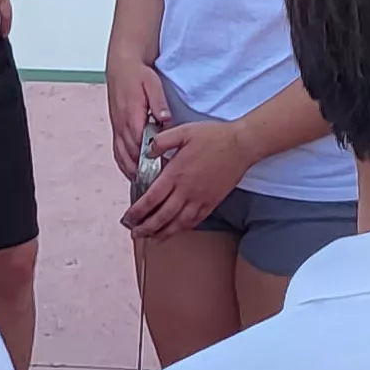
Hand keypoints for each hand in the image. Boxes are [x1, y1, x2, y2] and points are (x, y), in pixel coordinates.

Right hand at [104, 63, 170, 180]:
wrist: (122, 66)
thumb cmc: (138, 74)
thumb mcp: (152, 84)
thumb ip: (158, 103)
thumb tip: (165, 118)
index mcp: (132, 116)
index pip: (141, 145)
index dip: (151, 160)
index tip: (164, 171)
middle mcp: (122, 125)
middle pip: (131, 156)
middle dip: (144, 171)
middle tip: (158, 184)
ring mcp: (117, 128)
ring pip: (122, 157)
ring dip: (133, 172)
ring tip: (146, 185)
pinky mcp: (116, 128)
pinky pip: (117, 152)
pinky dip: (124, 165)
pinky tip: (132, 173)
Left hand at [122, 117, 258, 237]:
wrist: (241, 145)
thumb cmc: (214, 136)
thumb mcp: (183, 131)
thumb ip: (161, 141)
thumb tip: (147, 152)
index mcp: (176, 173)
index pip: (151, 199)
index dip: (137, 212)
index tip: (128, 218)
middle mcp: (186, 190)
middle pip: (162, 217)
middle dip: (145, 228)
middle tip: (134, 233)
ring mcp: (200, 199)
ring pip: (177, 224)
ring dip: (162, 233)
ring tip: (151, 238)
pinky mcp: (212, 203)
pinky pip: (194, 221)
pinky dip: (182, 229)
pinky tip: (175, 231)